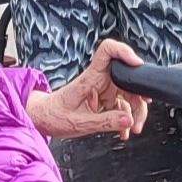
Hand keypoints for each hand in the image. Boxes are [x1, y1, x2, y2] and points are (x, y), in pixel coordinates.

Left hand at [30, 40, 152, 139]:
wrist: (43, 119)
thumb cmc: (54, 116)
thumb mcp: (79, 123)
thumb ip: (105, 122)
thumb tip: (128, 119)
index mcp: (90, 77)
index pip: (108, 51)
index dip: (124, 52)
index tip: (137, 66)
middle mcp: (99, 79)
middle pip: (127, 78)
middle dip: (138, 98)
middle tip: (138, 119)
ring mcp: (103, 89)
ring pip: (129, 94)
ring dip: (135, 111)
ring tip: (133, 128)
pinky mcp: (104, 100)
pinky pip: (122, 106)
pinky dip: (125, 118)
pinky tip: (124, 130)